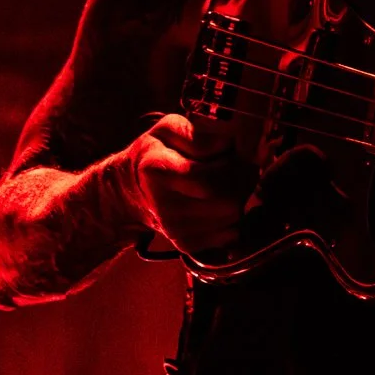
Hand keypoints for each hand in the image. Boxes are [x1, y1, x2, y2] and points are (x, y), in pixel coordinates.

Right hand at [126, 113, 249, 253]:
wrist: (133, 189)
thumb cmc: (156, 153)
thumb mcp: (168, 129)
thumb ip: (197, 134)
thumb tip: (226, 144)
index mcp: (158, 171)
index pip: (209, 179)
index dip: (232, 166)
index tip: (234, 153)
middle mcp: (165, 207)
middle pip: (227, 202)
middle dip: (242, 182)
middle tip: (238, 167)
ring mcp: (175, 230)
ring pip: (232, 218)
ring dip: (239, 198)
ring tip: (227, 182)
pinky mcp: (187, 244)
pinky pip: (229, 234)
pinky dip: (232, 217)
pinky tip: (220, 201)